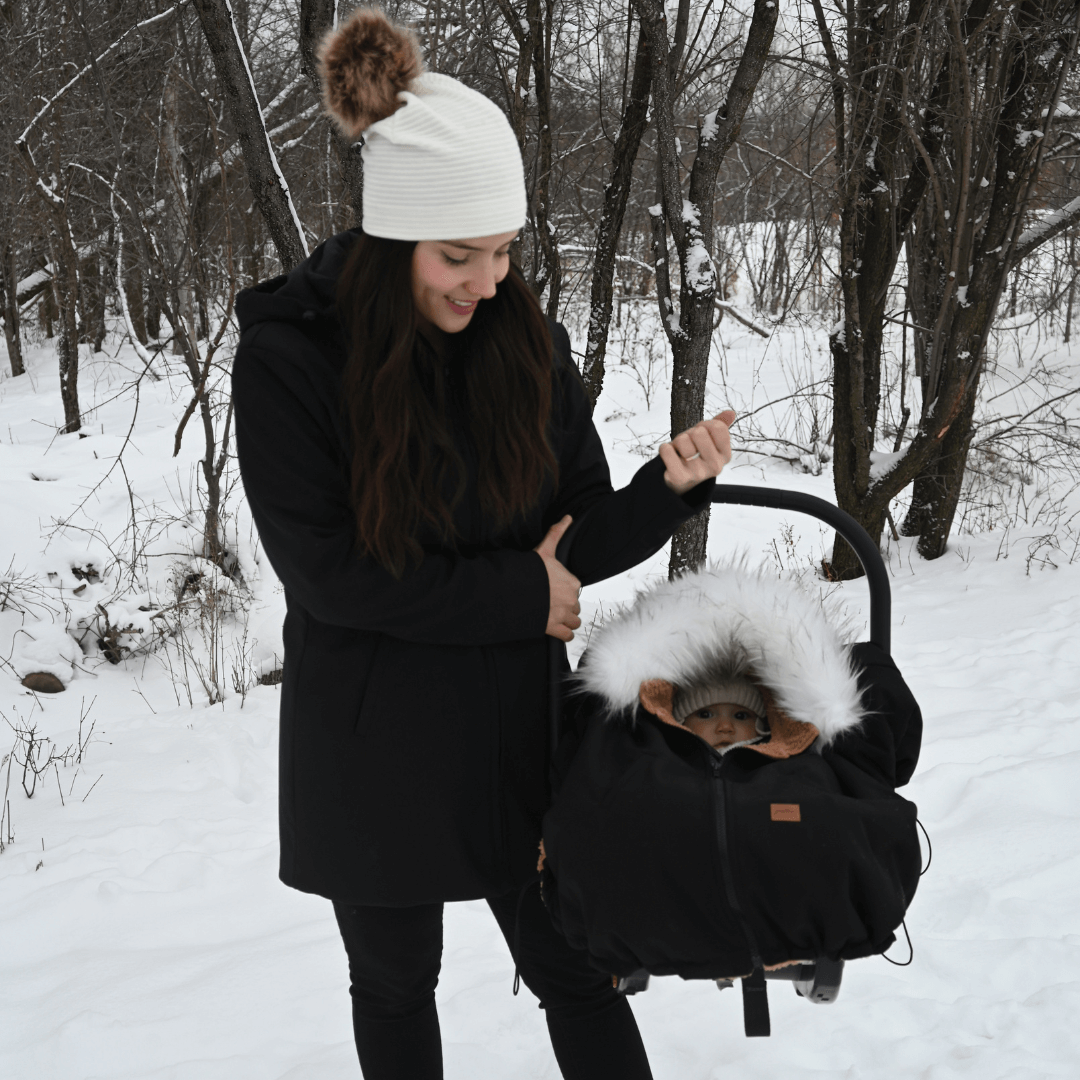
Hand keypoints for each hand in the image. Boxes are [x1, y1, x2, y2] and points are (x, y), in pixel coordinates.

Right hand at [534, 515, 581, 641]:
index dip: (564, 590)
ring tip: (554, 616)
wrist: (514, 591)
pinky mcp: (553, 629)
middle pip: (574, 606)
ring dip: (567, 620)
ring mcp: (563, 616)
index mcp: (572, 582)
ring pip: (574, 622)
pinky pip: (567, 636)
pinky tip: (556, 629)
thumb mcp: (544, 550)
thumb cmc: (530, 570)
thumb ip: (557, 533)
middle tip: (550, 603)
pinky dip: (564, 634)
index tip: (552, 590)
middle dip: (566, 606)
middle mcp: (571, 600)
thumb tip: (568, 517)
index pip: (574, 589)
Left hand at [660, 409, 736, 495]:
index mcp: (725, 455)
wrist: (680, 481)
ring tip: (679, 453)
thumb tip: (731, 412)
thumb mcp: (708, 440)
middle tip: (688, 445)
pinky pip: (667, 451)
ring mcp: (698, 474)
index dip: (705, 425)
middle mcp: (715, 466)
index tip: (701, 436)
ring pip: (683, 440)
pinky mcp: (680, 478)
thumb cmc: (695, 454)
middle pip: (699, 432)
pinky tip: (669, 455)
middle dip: (689, 434)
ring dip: (676, 442)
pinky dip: (664, 448)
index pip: (718, 427)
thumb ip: (719, 426)